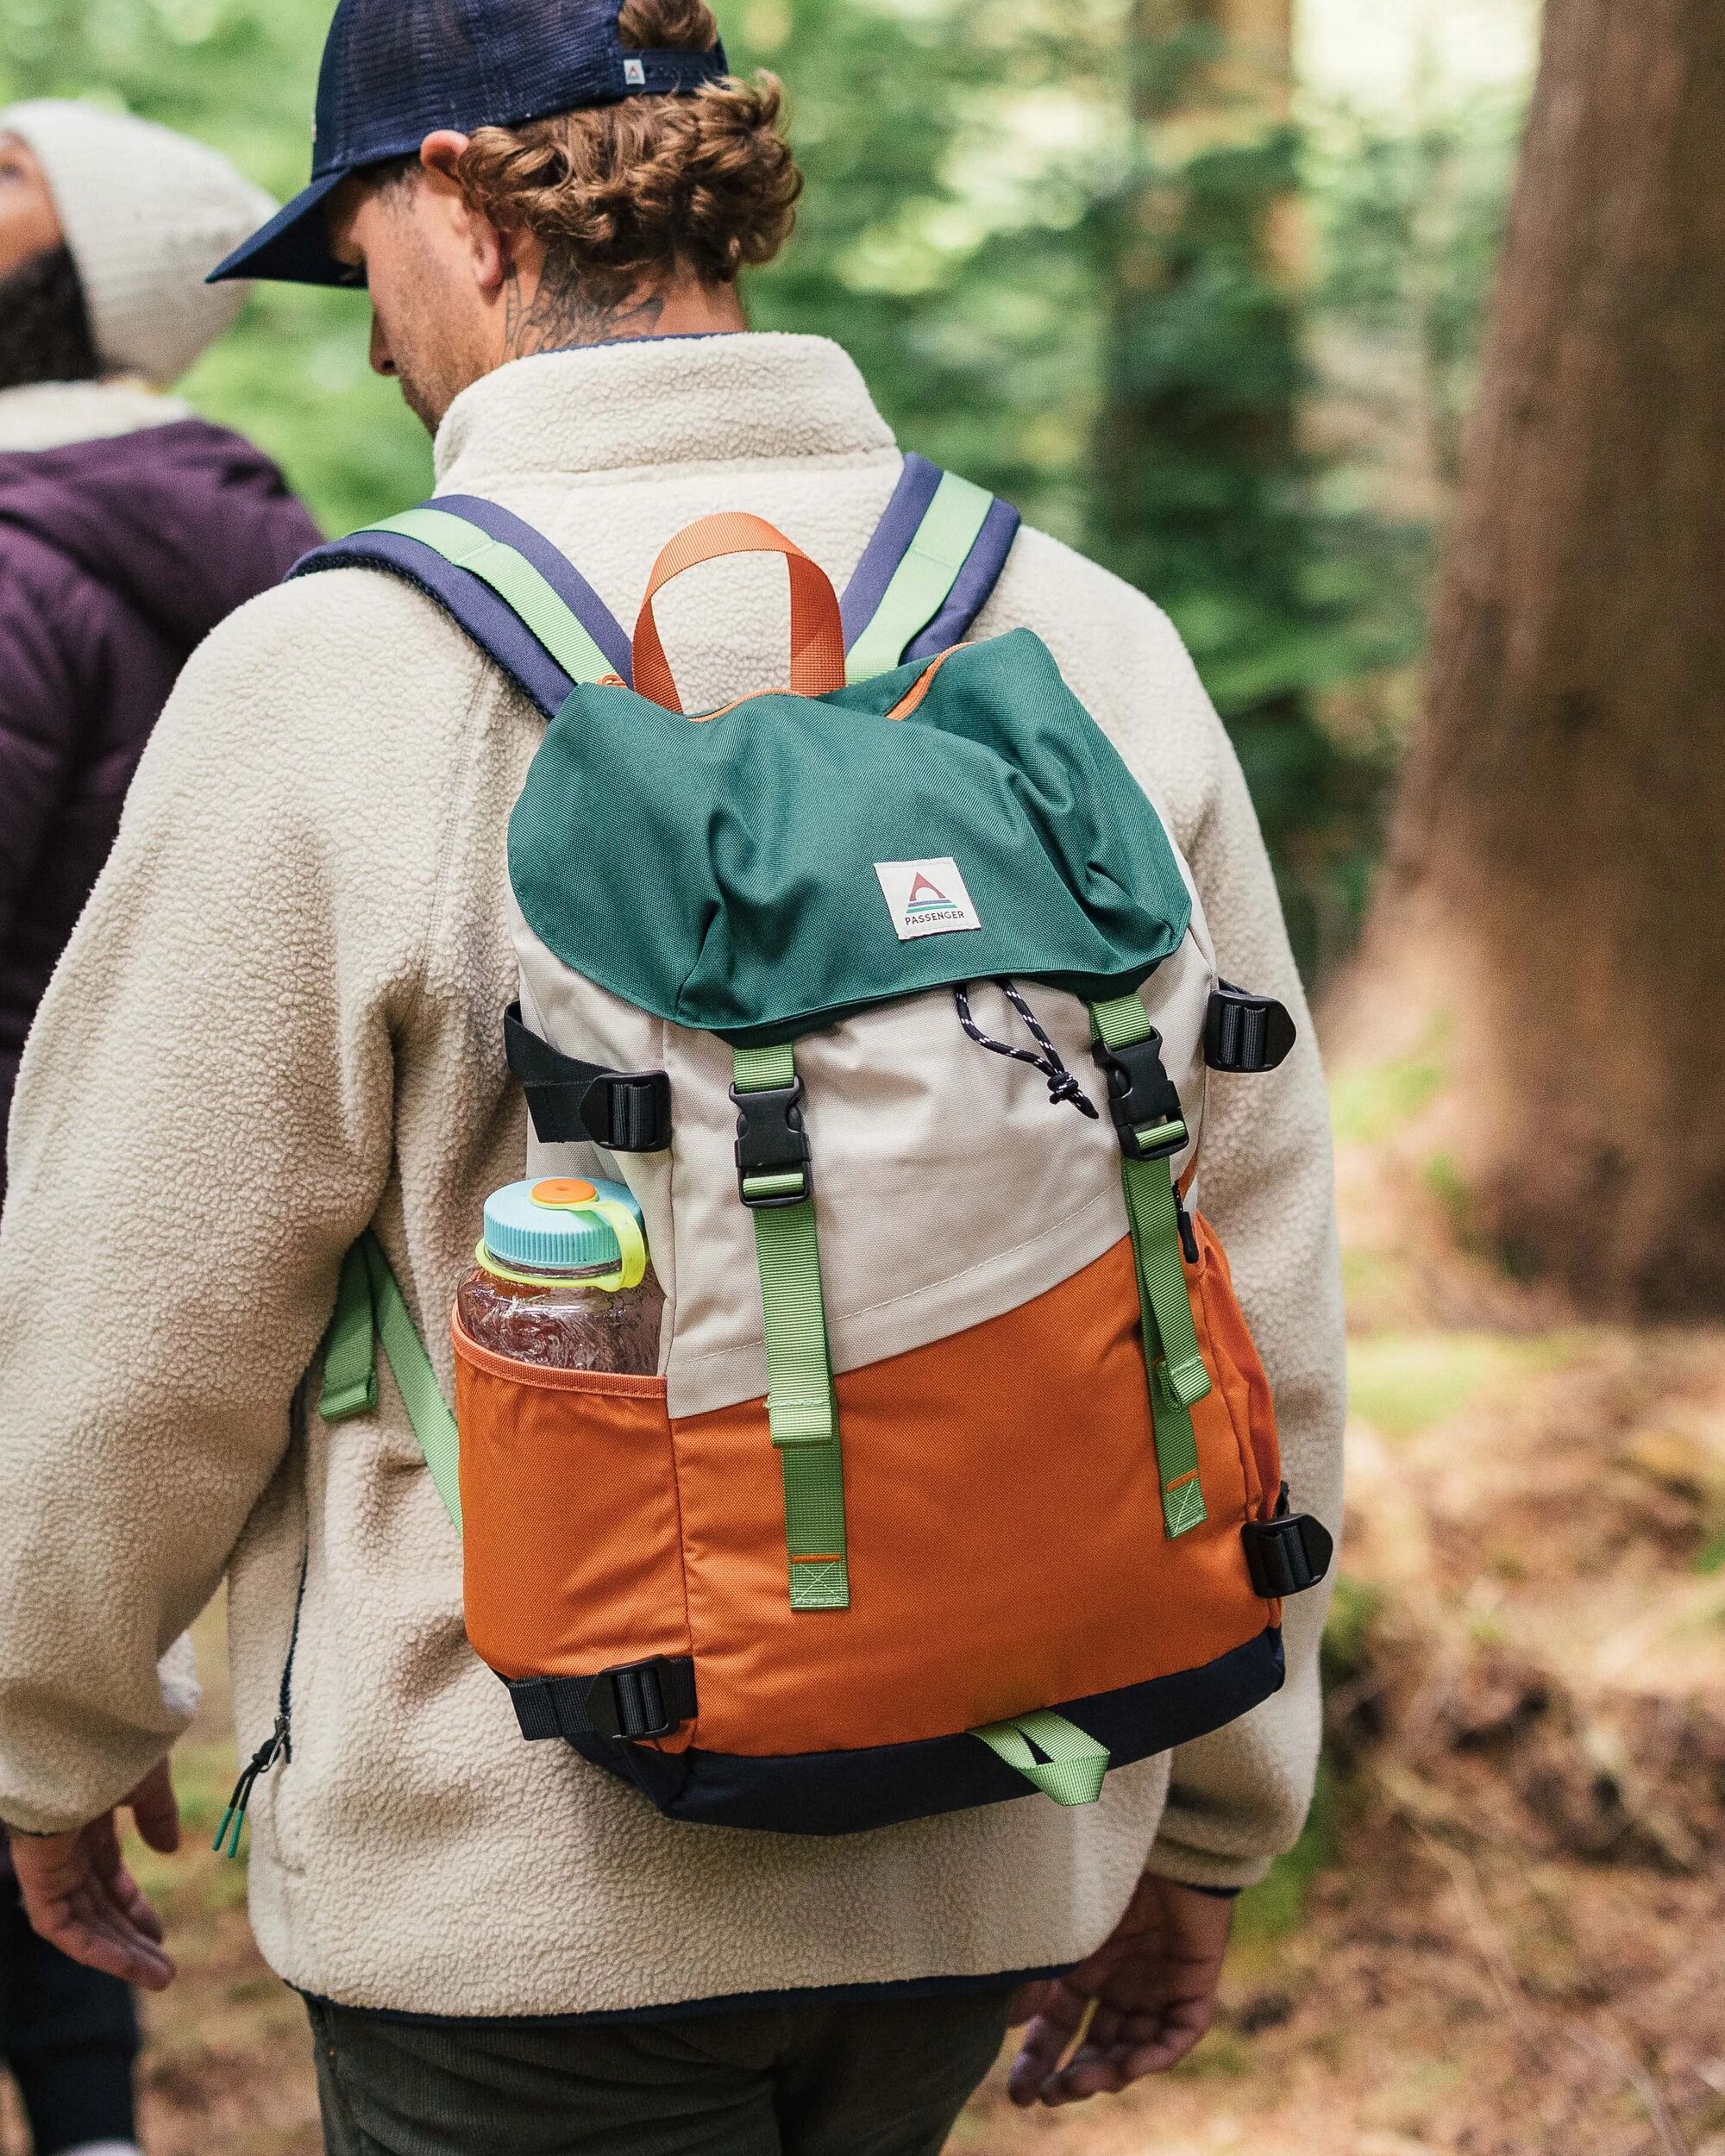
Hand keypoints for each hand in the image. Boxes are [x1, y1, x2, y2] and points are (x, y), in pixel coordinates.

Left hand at [7, 1758, 179, 1990]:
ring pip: (81, 1920)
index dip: (132, 1905)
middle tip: (163, 1968)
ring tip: (160, 1977)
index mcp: (86, 1817)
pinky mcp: (37, 1873)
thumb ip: (156, 1813)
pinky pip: (59, 1924)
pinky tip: (126, 1964)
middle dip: (129, 1937)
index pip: (105, 1873)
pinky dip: (92, 1948)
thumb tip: (166, 1850)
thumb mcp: (147, 1778)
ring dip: (119, 1952)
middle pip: (95, 1904)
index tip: (160, 1932)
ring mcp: (49, 1859)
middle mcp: (64, 1843)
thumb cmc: (117, 1739)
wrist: (81, 1721)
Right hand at [1007, 1871, 1233, 2105]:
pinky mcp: (1194, 1985)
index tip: (1018, 2095)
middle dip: (1072, 2076)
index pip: (1060, 2026)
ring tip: (1079, 2084)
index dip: (1040, 2060)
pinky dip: (1154, 2056)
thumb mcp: (1063, 1932)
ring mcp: (1157, 1987)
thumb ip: (1038, 1977)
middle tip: (1049, 2096)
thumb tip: (1011, 2025)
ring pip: (1134, 2048)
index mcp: (1086, 1966)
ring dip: (1108, 2074)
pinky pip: (1177, 2035)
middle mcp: (1120, 1983)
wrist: (1162, 1839)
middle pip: (1097, 2046)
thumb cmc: (1104, 1875)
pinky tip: (1127, 2067)